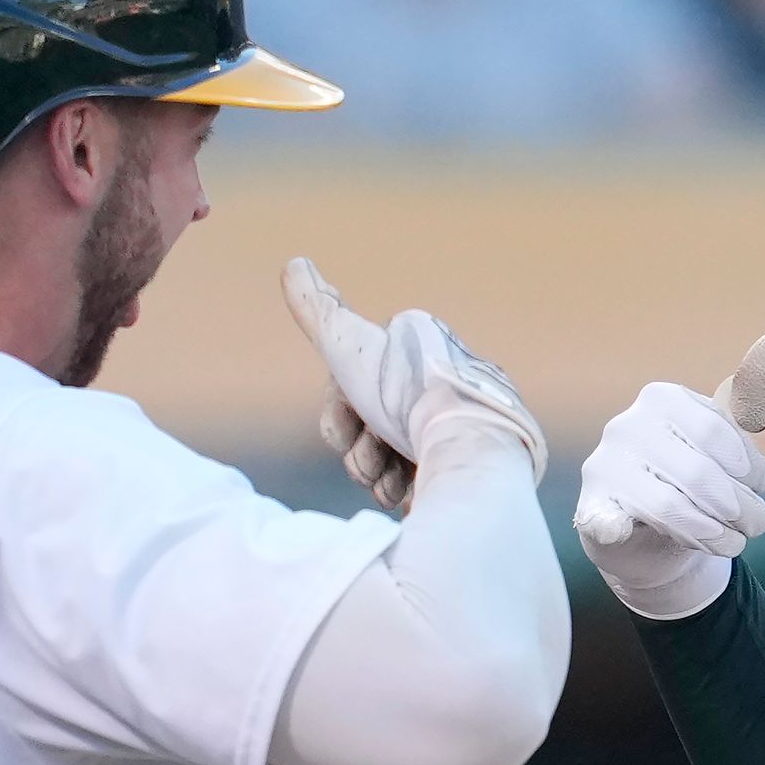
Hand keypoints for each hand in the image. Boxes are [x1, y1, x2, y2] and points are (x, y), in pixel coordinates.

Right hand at [281, 259, 548, 510]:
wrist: (467, 439)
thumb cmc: (405, 392)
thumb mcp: (350, 344)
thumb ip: (319, 310)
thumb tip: (292, 263)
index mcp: (412, 366)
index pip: (354, 401)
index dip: (339, 422)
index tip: (345, 436)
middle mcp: (435, 398)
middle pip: (372, 438)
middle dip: (361, 457)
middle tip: (371, 466)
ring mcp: (454, 438)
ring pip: (396, 469)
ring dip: (382, 481)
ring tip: (394, 487)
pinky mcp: (471, 475)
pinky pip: (428, 491)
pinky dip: (413, 497)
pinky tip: (412, 501)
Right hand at [573, 331, 764, 619]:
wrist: (645, 530)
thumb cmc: (696, 479)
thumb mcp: (728, 442)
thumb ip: (754, 405)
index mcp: (663, 400)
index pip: (715, 431)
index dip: (749, 465)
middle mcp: (627, 426)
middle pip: (699, 473)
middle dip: (739, 506)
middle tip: (757, 524)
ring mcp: (604, 467)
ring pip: (670, 506)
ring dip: (714, 533)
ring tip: (734, 542)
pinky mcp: (591, 509)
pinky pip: (602, 517)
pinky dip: (611, 525)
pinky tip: (620, 529)